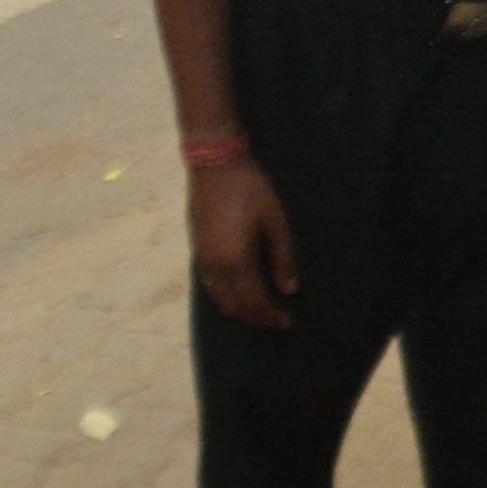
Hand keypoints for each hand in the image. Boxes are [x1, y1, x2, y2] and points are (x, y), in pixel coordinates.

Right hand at [189, 162, 298, 329]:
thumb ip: (283, 257)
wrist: (214, 164)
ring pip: (219, 299)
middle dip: (256, 319)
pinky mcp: (197, 250)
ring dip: (240, 310)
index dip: (271, 317)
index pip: (254, 302)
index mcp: (236, 260)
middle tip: (276, 321)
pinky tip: (242, 292)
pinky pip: (211, 286)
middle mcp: (214, 266)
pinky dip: (227, 297)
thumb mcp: (275, 220)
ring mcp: (202, 259)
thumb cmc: (250, 188)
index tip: (288, 322)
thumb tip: (289, 289)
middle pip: (234, 307)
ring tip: (262, 311)